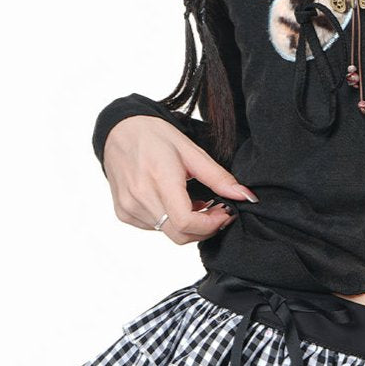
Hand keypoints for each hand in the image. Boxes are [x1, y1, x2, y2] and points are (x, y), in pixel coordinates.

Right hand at [102, 116, 257, 244]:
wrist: (120, 131)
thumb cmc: (155, 137)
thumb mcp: (192, 151)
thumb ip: (219, 177)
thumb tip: (245, 196)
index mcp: (159, 179)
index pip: (186, 223)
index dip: (211, 225)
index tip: (225, 213)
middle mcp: (140, 197)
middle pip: (179, 235)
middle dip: (204, 229)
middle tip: (217, 211)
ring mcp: (129, 207)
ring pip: (168, 233)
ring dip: (188, 225)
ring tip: (196, 202)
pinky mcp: (123, 213)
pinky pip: (154, 228)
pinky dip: (170, 221)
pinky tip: (175, 202)